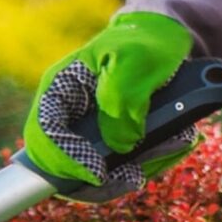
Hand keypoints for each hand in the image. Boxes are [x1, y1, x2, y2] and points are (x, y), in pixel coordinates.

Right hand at [23, 11, 194, 187]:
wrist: (167, 41)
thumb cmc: (146, 44)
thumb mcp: (135, 61)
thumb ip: (120, 100)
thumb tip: (120, 145)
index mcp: (60, 88)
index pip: (44, 133)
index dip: (65, 159)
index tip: (98, 173)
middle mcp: (70, 114)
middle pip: (63, 166)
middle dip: (102, 179)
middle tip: (135, 176)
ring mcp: (91, 131)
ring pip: (97, 174)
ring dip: (135, 170)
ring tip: (173, 145)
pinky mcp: (114, 143)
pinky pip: (123, 168)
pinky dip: (150, 163)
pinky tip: (176, 142)